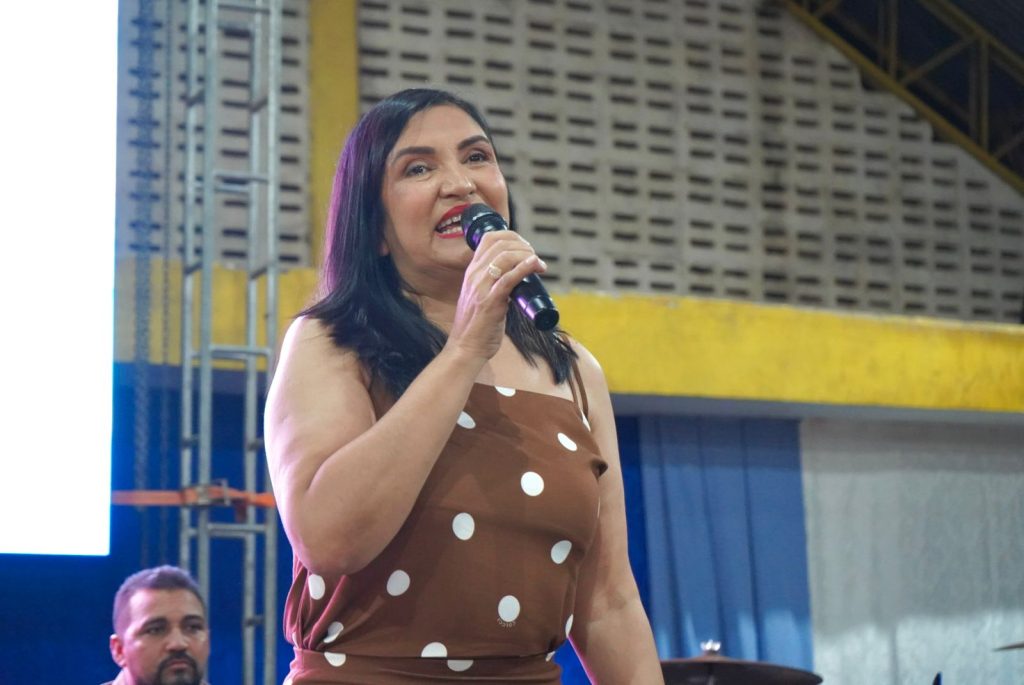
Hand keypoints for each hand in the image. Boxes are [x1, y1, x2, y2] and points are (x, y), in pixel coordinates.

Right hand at [445, 230, 546, 360]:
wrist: (465, 348)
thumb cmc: (477, 325)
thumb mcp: (480, 295)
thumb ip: (493, 283)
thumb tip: (517, 276)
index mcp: (472, 272)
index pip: (489, 238)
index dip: (512, 236)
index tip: (525, 247)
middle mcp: (474, 276)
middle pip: (500, 244)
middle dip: (523, 246)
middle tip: (535, 257)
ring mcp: (481, 288)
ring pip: (505, 257)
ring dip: (527, 255)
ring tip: (539, 265)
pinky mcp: (490, 302)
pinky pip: (509, 279)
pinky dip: (525, 268)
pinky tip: (536, 265)